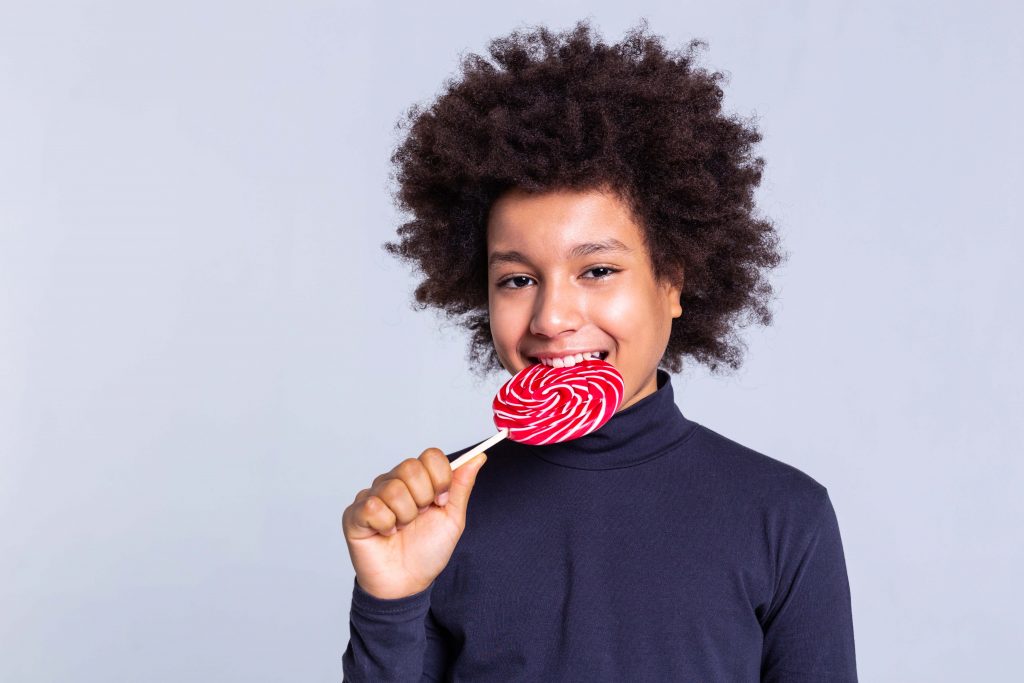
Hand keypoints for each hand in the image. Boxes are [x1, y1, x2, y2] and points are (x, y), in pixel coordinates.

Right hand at [342, 448, 487, 599]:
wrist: (407, 582)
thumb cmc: (427, 551)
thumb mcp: (452, 518)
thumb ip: (462, 485)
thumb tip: (479, 457)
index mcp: (418, 480)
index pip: (431, 455)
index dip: (440, 478)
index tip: (441, 501)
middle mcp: (393, 481)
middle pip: (411, 467)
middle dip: (423, 499)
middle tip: (419, 518)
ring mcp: (372, 495)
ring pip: (393, 489)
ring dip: (405, 517)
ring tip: (401, 529)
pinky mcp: (355, 513)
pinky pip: (373, 507)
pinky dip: (385, 525)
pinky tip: (385, 534)